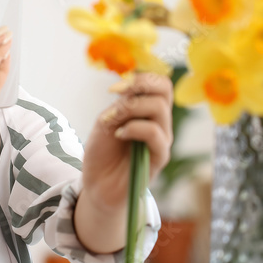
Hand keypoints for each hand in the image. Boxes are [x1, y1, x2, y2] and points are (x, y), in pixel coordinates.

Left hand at [80, 72, 173, 215]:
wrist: (98, 185)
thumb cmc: (102, 153)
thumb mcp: (106, 122)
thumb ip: (121, 106)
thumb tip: (131, 91)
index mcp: (148, 111)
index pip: (160, 84)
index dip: (142, 77)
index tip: (115, 88)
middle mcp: (160, 122)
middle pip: (164, 90)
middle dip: (138, 86)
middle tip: (115, 96)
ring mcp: (161, 139)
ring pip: (159, 108)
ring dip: (131, 108)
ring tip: (114, 121)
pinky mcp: (160, 157)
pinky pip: (155, 134)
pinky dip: (134, 128)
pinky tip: (119, 134)